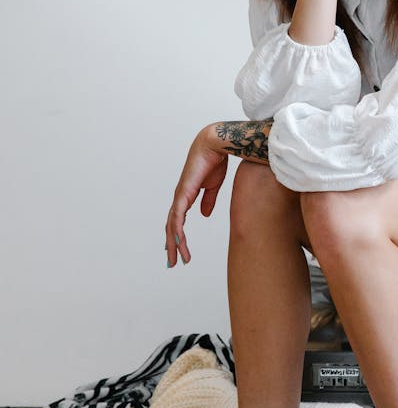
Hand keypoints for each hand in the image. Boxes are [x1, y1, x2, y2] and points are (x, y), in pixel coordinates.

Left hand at [165, 125, 228, 267]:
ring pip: (172, 225)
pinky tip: (177, 242)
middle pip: (171, 226)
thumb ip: (208, 200)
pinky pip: (177, 216)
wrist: (215, 145)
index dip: (177, 236)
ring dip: (174, 244)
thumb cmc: (215, 161)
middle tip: (173, 262)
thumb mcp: (213, 186)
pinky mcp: (183, 193)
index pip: (177, 220)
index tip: (179, 250)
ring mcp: (180, 195)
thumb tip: (204, 215)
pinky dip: (176, 231)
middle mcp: (180, 197)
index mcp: (186, 196)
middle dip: (172, 245)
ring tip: (176, 259)